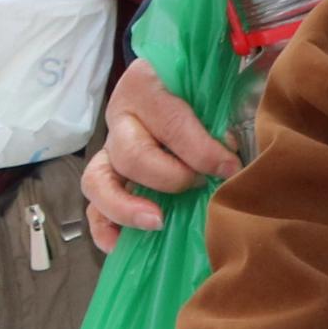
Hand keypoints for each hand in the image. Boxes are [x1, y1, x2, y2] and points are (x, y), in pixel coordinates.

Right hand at [83, 61, 242, 242]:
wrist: (182, 84)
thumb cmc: (204, 86)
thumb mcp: (218, 84)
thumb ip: (228, 105)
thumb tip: (234, 144)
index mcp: (147, 85)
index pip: (171, 121)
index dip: (202, 150)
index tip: (230, 167)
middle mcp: (121, 117)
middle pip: (131, 153)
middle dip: (169, 177)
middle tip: (199, 186)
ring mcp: (110, 149)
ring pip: (98, 180)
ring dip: (125, 206)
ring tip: (157, 222)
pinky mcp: (107, 177)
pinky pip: (93, 205)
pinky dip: (103, 227)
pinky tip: (119, 245)